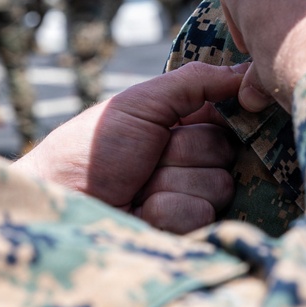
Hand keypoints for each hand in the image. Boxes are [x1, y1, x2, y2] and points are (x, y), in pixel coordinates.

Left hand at [12, 62, 244, 233]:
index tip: (180, 124)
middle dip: (182, 154)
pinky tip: (140, 213)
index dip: (213, 121)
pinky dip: (165, 210)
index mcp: (184, 130)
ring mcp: (190, 202)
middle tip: (145, 160)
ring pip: (217, 186)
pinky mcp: (186, 236)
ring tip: (136, 189)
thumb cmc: (92, 148)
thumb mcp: (141, 103)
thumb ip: (195, 82)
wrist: (58, 202)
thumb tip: (247, 70)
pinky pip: (201, 215)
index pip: (229, 120)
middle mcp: (192, 165)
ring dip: (170, 185)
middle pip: (226, 154)